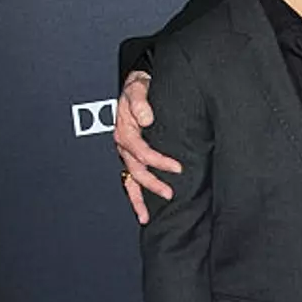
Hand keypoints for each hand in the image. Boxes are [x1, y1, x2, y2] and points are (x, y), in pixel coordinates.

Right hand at [113, 71, 181, 225]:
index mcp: (124, 130)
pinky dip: (134, 195)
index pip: (141, 152)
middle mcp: (123, 144)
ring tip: (145, 216)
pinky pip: (130, 178)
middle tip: (170, 194)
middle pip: (136, 170)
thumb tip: (145, 119)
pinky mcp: (130, 155)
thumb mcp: (138, 88)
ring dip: (137, 198)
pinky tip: (142, 209)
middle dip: (152, 184)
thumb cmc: (139, 87)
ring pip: (129, 180)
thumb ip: (140, 101)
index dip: (159, 161)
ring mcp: (125, 152)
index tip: (177, 168)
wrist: (136, 85)